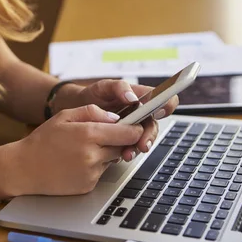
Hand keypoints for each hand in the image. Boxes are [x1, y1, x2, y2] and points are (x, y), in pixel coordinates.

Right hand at [7, 104, 143, 195]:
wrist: (23, 169)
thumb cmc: (42, 141)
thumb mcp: (64, 116)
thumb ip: (92, 112)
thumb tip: (115, 117)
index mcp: (88, 134)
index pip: (129, 132)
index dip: (136, 128)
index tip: (136, 126)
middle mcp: (93, 155)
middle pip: (123, 147)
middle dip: (118, 141)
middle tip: (101, 136)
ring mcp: (91, 173)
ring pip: (112, 160)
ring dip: (105, 154)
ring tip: (81, 150)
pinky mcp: (88, 186)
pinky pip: (100, 173)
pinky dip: (94, 167)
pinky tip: (75, 163)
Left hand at [55, 80, 178, 159]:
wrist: (75, 110)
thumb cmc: (92, 95)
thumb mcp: (103, 86)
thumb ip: (119, 87)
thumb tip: (132, 97)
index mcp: (141, 97)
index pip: (164, 99)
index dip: (166, 105)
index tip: (158, 112)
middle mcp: (141, 113)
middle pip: (154, 125)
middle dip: (150, 135)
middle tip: (143, 144)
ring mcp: (133, 127)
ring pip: (144, 139)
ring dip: (138, 147)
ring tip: (128, 153)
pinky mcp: (123, 139)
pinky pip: (131, 147)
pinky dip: (127, 152)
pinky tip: (120, 154)